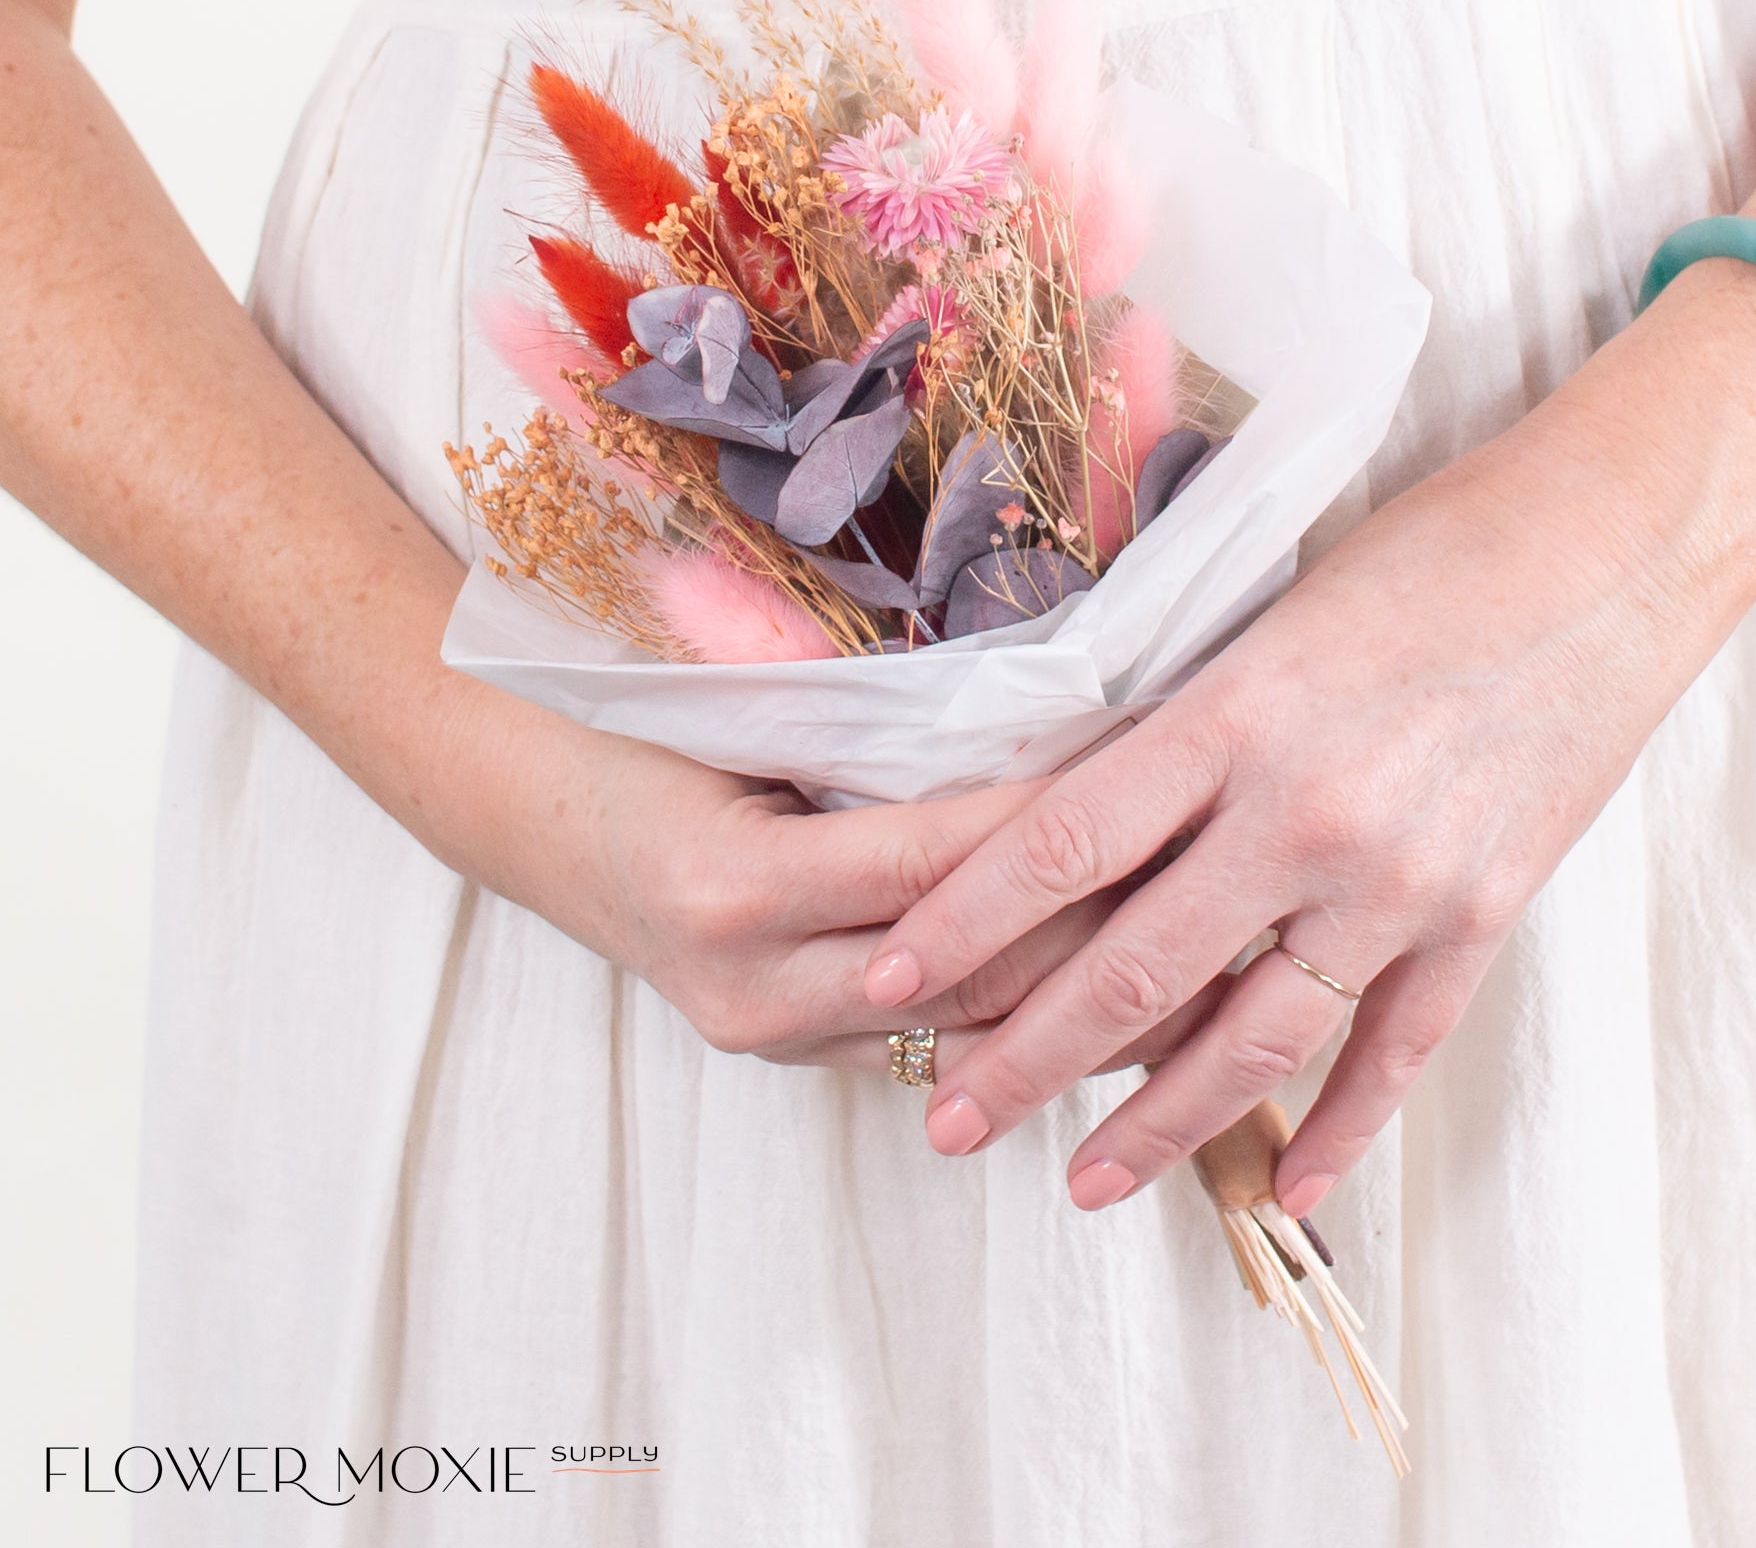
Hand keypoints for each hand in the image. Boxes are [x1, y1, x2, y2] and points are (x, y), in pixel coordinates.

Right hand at [442, 690, 1221, 1073]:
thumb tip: (1019, 705)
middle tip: (1208, 872)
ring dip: (1086, 997)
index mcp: (731, 885)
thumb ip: (856, 732)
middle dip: (1097, 925)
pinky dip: (1028, 1022)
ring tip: (1198, 950)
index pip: (930, 862)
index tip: (1149, 778)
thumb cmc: (634, 737)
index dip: (1048, 825)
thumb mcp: (727, 713)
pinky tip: (1116, 994)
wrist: (540, 819)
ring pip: (971, 1037)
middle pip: (969, 973)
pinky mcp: (798, 1058)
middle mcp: (753, 986)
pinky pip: (940, 1054)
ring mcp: (775, 1039)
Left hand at [859, 269, 1755, 1210]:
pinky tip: (1288, 1189)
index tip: (888, 975)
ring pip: (1258, 1040)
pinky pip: (1399, 1048)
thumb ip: (1187, 726)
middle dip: (1027, 1056)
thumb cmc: (1429, 550)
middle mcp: (1309, 811)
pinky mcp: (1486, 914)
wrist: (1614, 546)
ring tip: (1080, 1182)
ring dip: (1160, 1124)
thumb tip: (1081, 816)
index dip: (964, 918)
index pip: (1066, 840)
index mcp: (1236, 713)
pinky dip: (1343, 1127)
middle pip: (1138, 968)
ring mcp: (1405, 879)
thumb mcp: (1273, 612)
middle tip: (944, 1118)